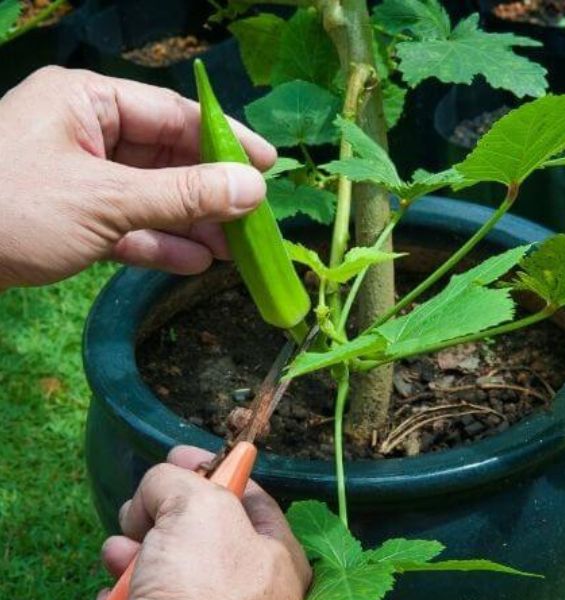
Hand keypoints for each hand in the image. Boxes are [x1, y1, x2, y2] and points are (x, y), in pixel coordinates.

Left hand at [0, 66, 276, 288]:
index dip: (226, 142)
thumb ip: (184, 195)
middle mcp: (80, 130)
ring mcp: (71, 174)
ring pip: (148, 194)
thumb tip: (254, 188)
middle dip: (210, 192)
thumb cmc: (11, 210)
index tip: (270, 169)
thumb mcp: (106, 201)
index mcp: (85, 102)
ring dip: (190, 223)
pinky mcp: (62, 216)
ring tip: (234, 252)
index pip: (173, 113)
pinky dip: (156, 242)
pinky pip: (123, 223)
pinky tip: (193, 263)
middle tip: (256, 222)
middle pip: (164, 156)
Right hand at [96, 446, 309, 599]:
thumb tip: (158, 488)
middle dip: (157, 520)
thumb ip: (177, 482)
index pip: (245, 494)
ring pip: (161, 569)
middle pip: (195, 531)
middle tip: (140, 520)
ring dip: (131, 559)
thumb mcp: (196, 509)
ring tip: (122, 561)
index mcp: (277, 550)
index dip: (209, 468)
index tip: (176, 455)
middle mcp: (250, 585)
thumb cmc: (204, 594)